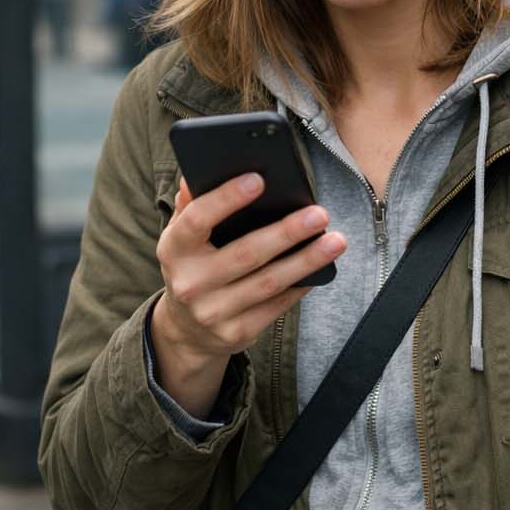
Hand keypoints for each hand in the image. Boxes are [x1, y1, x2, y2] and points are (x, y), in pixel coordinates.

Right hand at [149, 174, 345, 417]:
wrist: (186, 330)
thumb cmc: (192, 267)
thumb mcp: (181, 237)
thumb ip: (191, 206)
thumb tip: (196, 176)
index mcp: (174, 250)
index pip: (198, 220)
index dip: (226, 199)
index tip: (258, 179)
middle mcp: (190, 283)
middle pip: (246, 254)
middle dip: (286, 232)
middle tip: (319, 214)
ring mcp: (213, 312)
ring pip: (268, 282)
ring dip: (306, 260)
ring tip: (335, 241)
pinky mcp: (236, 333)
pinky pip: (277, 306)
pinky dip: (301, 285)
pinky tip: (321, 269)